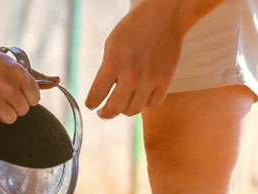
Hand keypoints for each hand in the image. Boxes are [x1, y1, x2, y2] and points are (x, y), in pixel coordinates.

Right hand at [0, 43, 58, 130]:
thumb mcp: (13, 65)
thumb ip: (35, 77)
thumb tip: (57, 81)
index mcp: (18, 72)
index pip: (35, 98)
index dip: (26, 98)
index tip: (16, 93)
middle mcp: (6, 85)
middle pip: (23, 111)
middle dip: (14, 106)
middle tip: (2, 97)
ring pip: (10, 119)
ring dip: (2, 114)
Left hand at [85, 1, 185, 118]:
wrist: (165, 15)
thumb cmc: (134, 29)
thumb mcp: (111, 45)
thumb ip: (106, 70)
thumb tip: (101, 94)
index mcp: (113, 64)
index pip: (95, 97)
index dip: (91, 104)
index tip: (92, 105)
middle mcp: (131, 75)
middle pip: (113, 110)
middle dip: (105, 114)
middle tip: (103, 112)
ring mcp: (149, 79)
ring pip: (133, 110)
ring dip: (125, 109)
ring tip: (123, 104)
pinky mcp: (165, 80)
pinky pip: (152, 104)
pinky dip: (146, 103)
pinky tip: (141, 96)